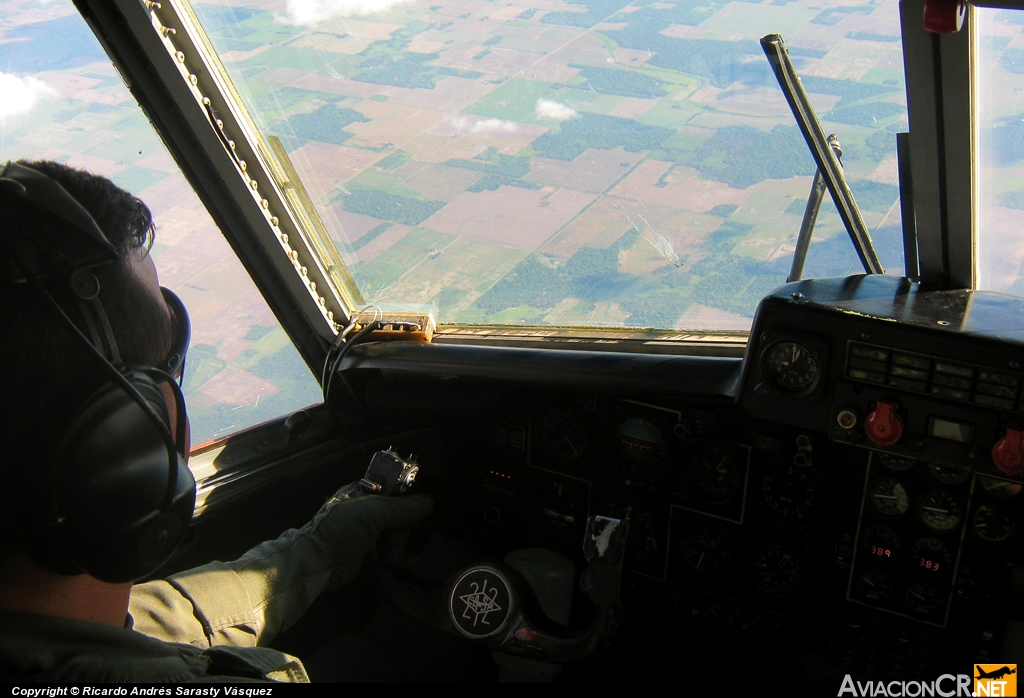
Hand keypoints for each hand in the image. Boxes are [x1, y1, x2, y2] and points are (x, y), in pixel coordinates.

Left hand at [222, 482, 433, 639]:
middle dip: (404, 529)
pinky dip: (398, 555)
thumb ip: (403, 508)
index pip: (397, 489)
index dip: (410, 500)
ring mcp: (367, 530)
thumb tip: (430, 502)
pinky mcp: (368, 550)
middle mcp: (367, 508)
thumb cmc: (341, 530)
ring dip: (402, 545)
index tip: (422, 513)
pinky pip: (391, 548)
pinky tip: (404, 563)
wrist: (317, 563)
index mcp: (365, 491)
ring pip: (397, 532)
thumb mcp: (373, 513)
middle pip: (400, 513)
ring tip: (398, 558)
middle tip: (399, 541)